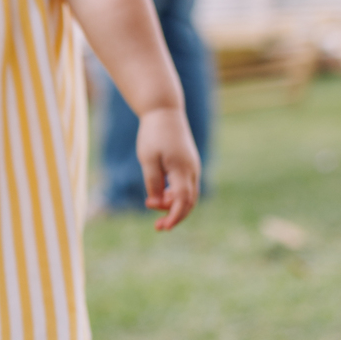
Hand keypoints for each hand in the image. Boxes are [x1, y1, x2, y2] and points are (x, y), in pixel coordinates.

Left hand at [136, 107, 200, 230]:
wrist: (165, 112)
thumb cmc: (153, 134)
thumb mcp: (148, 159)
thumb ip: (153, 182)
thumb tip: (156, 204)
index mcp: (182, 169)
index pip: (182, 200)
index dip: (174, 216)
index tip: (164, 227)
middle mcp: (192, 170)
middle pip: (189, 202)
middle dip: (175, 216)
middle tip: (158, 227)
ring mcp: (192, 167)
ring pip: (188, 195)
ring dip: (174, 206)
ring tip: (153, 207)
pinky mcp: (189, 164)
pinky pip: (186, 186)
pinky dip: (175, 196)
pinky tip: (160, 196)